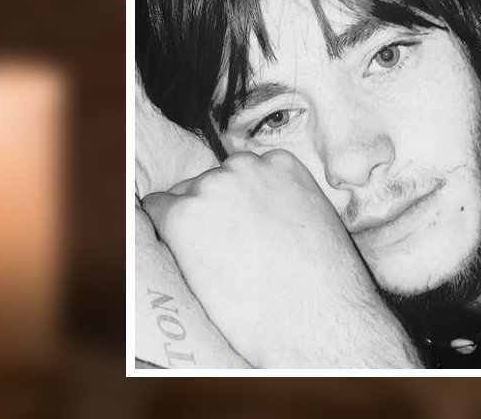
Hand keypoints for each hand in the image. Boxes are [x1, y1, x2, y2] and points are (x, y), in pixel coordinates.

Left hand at [143, 149, 419, 367]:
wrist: (313, 317)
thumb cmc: (325, 281)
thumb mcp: (316, 221)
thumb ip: (284, 202)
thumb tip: (258, 214)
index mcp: (280, 164)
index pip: (241, 170)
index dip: (238, 204)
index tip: (242, 228)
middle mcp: (243, 166)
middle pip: (210, 182)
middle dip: (214, 213)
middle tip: (228, 252)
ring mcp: (211, 188)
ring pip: (183, 198)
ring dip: (191, 226)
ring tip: (214, 264)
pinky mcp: (183, 216)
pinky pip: (155, 210)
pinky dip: (164, 232)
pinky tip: (183, 258)